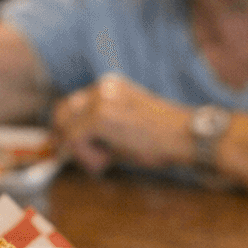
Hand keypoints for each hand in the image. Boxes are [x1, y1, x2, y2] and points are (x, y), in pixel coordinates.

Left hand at [51, 73, 191, 174]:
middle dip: (67, 139)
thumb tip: (70, 143)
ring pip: (66, 128)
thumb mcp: (126, 124)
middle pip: (62, 112)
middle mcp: (102, 87)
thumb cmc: (162, 138)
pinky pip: (74, 140)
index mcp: (110, 85)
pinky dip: (87, 157)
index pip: (72, 105)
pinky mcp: (100, 116)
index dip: (69, 129)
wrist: (186, 137)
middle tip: (86, 159)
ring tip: (104, 161)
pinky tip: (107, 161)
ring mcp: (100, 99)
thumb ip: (99, 128)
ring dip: (80, 151)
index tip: (77, 150)